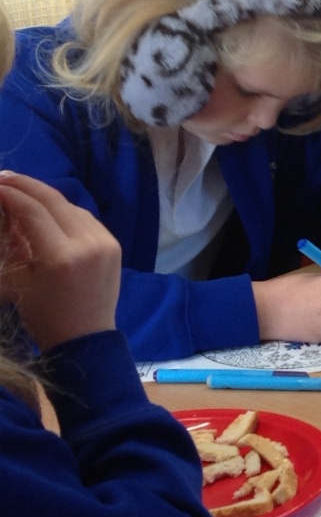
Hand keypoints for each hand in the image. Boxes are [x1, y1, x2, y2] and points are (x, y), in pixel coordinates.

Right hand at [0, 171, 121, 350]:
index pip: (32, 211)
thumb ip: (10, 240)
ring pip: (70, 205)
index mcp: (62, 257)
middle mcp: (88, 244)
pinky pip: (85, 218)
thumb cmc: (44, 316)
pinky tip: (47, 209)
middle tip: (3, 177)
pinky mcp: (114, 244)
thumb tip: (6, 208)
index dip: (9, 194)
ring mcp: (105, 242)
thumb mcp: (17, 280)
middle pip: (54, 200)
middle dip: (25, 185)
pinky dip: (64, 211)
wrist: (85, 340)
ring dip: (45, 196)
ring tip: (21, 191)